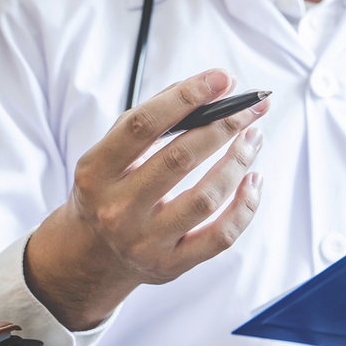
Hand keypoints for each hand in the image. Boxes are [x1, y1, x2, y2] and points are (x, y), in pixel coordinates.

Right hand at [24, 69, 269, 330]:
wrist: (91, 256)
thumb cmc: (110, 192)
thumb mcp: (110, 157)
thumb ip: (151, 123)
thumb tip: (210, 88)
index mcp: (97, 171)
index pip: (143, 126)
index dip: (186, 97)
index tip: (222, 79)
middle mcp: (118, 208)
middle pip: (181, 159)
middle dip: (225, 127)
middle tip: (251, 108)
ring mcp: (146, 240)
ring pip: (206, 198)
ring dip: (238, 163)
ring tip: (254, 139)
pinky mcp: (172, 265)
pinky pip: (221, 236)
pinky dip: (245, 206)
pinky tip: (253, 180)